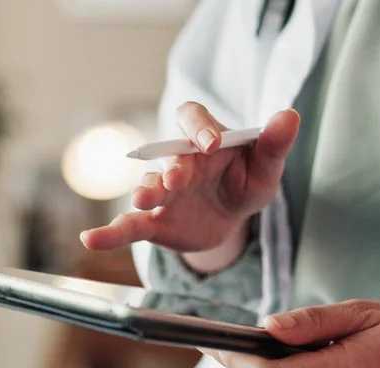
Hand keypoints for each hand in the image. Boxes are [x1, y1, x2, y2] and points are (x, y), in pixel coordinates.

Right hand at [80, 104, 299, 273]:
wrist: (229, 219)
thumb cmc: (246, 182)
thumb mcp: (266, 167)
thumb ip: (274, 144)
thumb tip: (289, 116)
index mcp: (203, 138)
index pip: (193, 119)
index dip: (199, 127)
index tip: (212, 142)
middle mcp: (176, 159)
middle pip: (166, 155)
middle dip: (172, 166)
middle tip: (179, 178)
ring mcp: (161, 191)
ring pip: (147, 186)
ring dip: (145, 191)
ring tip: (146, 199)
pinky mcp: (153, 221)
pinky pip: (128, 226)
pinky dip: (109, 233)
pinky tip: (90, 240)